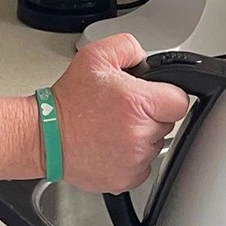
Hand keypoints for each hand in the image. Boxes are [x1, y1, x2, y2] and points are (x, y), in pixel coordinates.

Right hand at [51, 33, 190, 192]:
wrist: (45, 136)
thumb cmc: (68, 101)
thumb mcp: (96, 55)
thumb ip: (129, 47)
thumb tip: (146, 59)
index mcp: (137, 102)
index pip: (180, 101)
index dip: (167, 94)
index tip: (154, 96)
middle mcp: (139, 134)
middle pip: (168, 122)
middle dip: (151, 114)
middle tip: (123, 109)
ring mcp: (134, 160)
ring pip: (155, 143)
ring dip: (141, 135)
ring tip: (113, 127)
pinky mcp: (127, 179)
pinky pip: (144, 165)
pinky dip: (132, 157)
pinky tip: (111, 144)